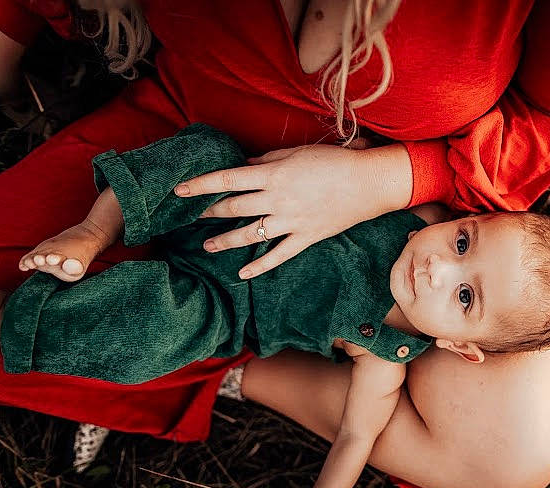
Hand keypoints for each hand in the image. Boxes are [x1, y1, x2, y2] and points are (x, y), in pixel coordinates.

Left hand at [175, 143, 412, 278]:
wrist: (369, 183)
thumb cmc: (335, 162)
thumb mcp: (298, 152)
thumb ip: (268, 159)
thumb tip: (244, 164)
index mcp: (274, 174)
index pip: (228, 179)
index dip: (201, 185)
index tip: (180, 190)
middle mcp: (278, 200)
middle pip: (234, 208)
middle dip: (209, 212)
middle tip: (191, 218)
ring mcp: (291, 222)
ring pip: (251, 235)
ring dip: (226, 241)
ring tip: (208, 246)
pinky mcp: (306, 237)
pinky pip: (279, 255)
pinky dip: (260, 266)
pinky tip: (243, 273)